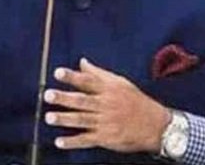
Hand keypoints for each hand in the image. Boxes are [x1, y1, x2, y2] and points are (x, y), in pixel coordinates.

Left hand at [44, 58, 170, 152]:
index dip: (72, 76)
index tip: (57, 72)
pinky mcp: (106, 138)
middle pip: (82, 100)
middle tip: (48, 95)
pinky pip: (87, 140)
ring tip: (49, 117)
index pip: (88, 81)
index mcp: (109, 90)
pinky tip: (59, 142)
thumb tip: (82, 62)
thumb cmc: (135, 101)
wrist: (156, 125)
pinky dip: (73, 142)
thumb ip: (98, 73)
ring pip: (82, 120)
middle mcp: (106, 105)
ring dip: (64, 119)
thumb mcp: (120, 83)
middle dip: (64, 98)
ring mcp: (105, 122)